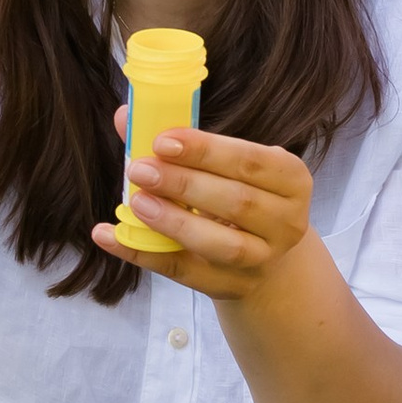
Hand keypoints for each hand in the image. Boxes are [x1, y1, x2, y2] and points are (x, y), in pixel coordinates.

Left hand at [90, 122, 314, 301]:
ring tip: (136, 202)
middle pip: (237, 202)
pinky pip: (184, 273)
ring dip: (174, 223)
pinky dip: (143, 255)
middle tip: (140, 169)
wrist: (266, 254)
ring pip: (222, 245)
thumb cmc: (241, 193)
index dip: (207, 151)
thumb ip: (183, 142)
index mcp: (292, 179)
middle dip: (185, 184)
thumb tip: (128, 116)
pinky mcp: (231, 286)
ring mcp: (262, 260)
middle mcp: (286, 223)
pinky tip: (110, 236)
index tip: (163, 141)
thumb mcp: (228, 165)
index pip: (251, 162)